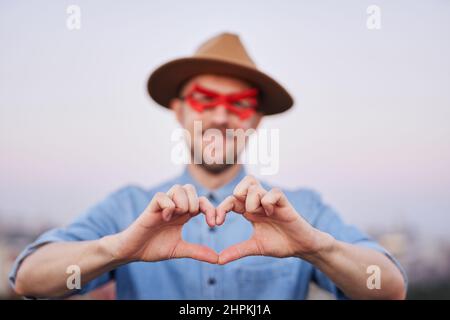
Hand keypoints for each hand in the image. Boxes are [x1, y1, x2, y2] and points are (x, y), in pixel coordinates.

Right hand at [110, 184, 217, 263]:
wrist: (133, 252)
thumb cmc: (154, 247)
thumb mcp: (179, 250)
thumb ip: (197, 252)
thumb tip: (217, 259)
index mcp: (183, 214)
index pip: (202, 201)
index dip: (211, 209)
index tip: (214, 224)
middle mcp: (174, 206)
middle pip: (191, 188)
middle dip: (197, 202)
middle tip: (194, 218)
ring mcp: (162, 206)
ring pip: (178, 188)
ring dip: (184, 202)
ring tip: (179, 217)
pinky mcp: (151, 208)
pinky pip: (162, 196)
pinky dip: (168, 206)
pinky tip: (166, 218)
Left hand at [216, 176, 330, 263]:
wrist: (300, 247)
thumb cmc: (279, 244)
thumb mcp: (255, 247)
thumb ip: (237, 251)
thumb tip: (218, 260)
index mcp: (250, 211)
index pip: (231, 200)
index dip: (220, 209)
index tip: (216, 224)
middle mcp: (259, 202)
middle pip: (242, 184)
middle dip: (234, 197)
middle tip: (236, 214)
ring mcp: (271, 201)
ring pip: (254, 186)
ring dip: (250, 200)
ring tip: (256, 214)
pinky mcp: (284, 203)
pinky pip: (273, 192)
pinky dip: (267, 201)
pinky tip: (270, 213)